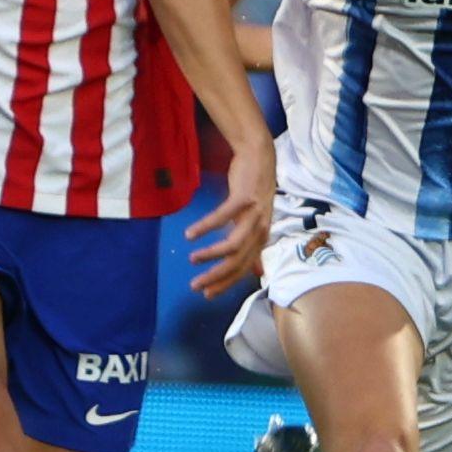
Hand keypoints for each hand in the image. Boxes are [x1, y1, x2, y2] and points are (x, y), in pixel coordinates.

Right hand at [184, 139, 270, 299]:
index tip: (207, 294)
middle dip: (216, 276)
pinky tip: (190, 234)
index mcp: (261, 238)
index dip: (226, 283)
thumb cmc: (254, 191)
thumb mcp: (256, 222)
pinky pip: (222, 217)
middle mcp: (260, 229)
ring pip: (232, 244)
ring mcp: (253, 214)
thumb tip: (258, 272)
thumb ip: (254, 247)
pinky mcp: (244, 198)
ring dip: (210, 254)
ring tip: (192, 259)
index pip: (243, 268)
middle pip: (237, 261)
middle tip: (195, 285)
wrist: (259, 158)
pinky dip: (205, 227)